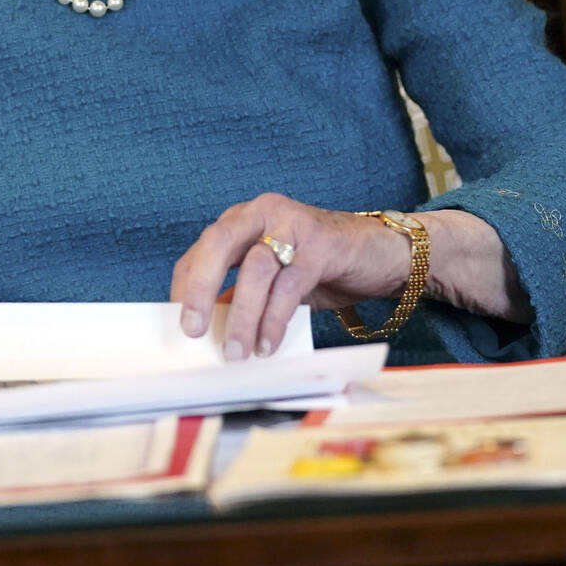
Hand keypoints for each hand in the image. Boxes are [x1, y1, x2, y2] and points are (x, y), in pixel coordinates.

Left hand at [170, 194, 414, 359]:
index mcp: (245, 220)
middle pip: (219, 244)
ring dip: (242, 316)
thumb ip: (242, 295)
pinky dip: (275, 319)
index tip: (180, 324)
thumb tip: (206, 329)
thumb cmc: (323, 267)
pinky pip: (290, 285)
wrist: (385, 254)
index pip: (202, 249)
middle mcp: (264, 213)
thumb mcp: (275, 280)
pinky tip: (268, 345)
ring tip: (236, 352)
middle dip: (199, 287)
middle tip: (190, 330)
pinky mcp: (322, 244)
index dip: (186, 285)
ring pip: (256, 269)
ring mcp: (295, 224)